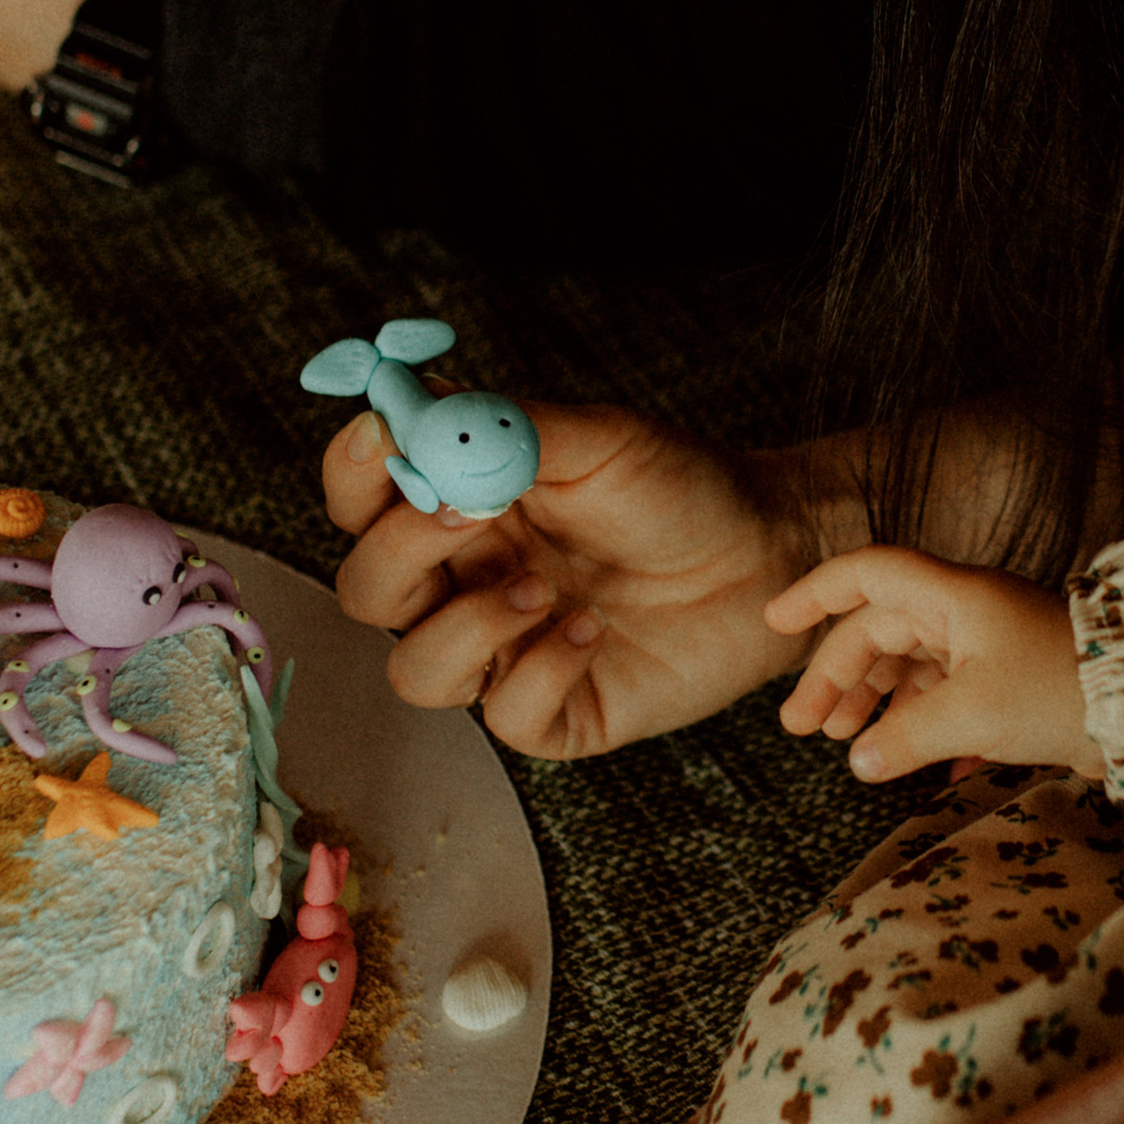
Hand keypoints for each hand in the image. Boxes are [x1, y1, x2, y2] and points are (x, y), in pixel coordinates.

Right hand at [325, 402, 825, 756]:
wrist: (769, 551)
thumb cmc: (679, 488)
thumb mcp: (598, 438)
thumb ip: (507, 426)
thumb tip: (422, 404)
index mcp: (462, 510)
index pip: (360, 501)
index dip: (354, 474)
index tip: (385, 438)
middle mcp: (468, 585)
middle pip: (367, 590)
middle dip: (402, 551)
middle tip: (469, 512)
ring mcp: (507, 654)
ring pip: (415, 671)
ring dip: (466, 628)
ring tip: (542, 590)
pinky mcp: (557, 713)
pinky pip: (506, 719)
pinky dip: (541, 674)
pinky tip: (592, 632)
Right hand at [765, 545, 1099, 784]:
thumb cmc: (1058, 692)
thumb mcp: (971, 715)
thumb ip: (906, 737)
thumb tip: (859, 762)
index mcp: (954, 597)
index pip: (868, 574)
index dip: (816, 593)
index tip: (774, 623)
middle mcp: (969, 613)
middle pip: (882, 630)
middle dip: (838, 677)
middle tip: (804, 728)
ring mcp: (992, 646)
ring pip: (915, 666)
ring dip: (878, 704)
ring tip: (849, 746)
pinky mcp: (1013, 683)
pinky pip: (951, 697)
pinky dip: (925, 726)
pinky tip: (909, 764)